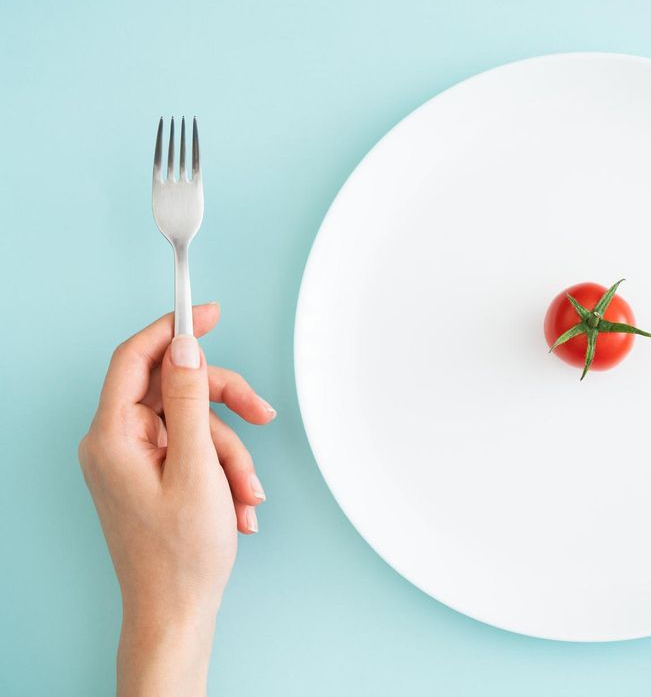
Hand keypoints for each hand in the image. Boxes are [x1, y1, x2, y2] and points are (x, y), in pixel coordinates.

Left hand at [78, 304, 274, 695]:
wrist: (176, 612)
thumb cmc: (180, 554)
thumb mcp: (197, 467)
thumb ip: (191, 401)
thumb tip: (184, 348)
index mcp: (112, 437)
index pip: (134, 358)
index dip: (173, 329)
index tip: (209, 313)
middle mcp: (115, 444)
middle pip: (174, 390)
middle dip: (225, 405)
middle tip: (263, 413)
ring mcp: (132, 462)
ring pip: (193, 424)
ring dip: (232, 454)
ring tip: (248, 494)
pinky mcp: (151, 477)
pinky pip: (193, 452)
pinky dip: (223, 472)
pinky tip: (238, 507)